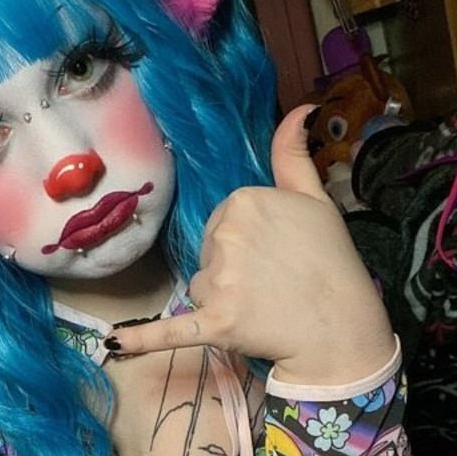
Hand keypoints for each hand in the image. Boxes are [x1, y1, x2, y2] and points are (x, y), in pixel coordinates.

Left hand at [106, 105, 394, 386]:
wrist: (342, 327)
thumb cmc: (332, 262)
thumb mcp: (315, 199)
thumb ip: (293, 156)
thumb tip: (297, 111)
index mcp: (243, 200)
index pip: (222, 221)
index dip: (246, 240)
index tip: (275, 254)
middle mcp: (225, 235)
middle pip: (208, 252)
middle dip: (232, 268)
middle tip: (273, 283)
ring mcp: (217, 280)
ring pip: (199, 287)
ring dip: (221, 299)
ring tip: (263, 307)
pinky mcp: (214, 322)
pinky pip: (169, 328)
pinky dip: (141, 339)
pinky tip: (114, 344)